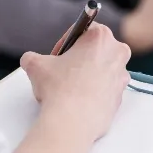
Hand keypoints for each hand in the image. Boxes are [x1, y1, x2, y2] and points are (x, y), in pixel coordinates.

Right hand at [20, 23, 131, 139]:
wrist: (73, 121)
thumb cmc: (60, 89)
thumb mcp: (36, 65)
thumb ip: (33, 57)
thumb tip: (30, 60)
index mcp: (101, 37)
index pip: (82, 30)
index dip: (66, 43)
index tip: (58, 54)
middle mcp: (117, 53)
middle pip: (95, 49)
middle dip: (79, 58)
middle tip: (62, 70)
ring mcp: (122, 75)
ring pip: (102, 69)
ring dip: (87, 75)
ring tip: (68, 87)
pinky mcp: (121, 96)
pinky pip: (105, 89)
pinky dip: (94, 91)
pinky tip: (78, 99)